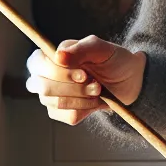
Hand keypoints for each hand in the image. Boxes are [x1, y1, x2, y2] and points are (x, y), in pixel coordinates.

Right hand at [24, 36, 145, 124]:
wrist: (128, 80)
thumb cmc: (112, 60)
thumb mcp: (101, 49)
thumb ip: (80, 49)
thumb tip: (58, 56)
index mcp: (49, 56)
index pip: (37, 64)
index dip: (59, 72)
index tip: (84, 75)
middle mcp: (45, 76)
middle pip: (43, 87)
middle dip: (74, 88)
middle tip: (96, 85)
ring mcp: (51, 96)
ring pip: (56, 103)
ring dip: (82, 98)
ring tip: (98, 90)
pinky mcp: (61, 112)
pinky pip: (69, 116)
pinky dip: (86, 109)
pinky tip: (95, 101)